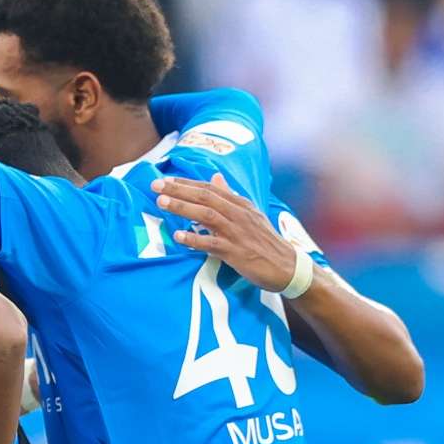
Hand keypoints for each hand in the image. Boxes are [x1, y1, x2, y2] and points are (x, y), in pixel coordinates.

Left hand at [153, 174, 309, 293]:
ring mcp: (237, 233)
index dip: (187, 183)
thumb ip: (230, 196)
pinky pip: (212, 244)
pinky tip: (179, 236)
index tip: (166, 179)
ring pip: (207, 215)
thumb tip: (215, 177)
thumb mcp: (249, 213)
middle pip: (206, 197)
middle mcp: (238, 214)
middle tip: (156, 185)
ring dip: (183, 208)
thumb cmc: (264, 240)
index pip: (209, 188)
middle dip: (180, 190)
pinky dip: (195, 240)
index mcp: (240, 204)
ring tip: (162, 202)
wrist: (286, 266)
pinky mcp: (237, 253)